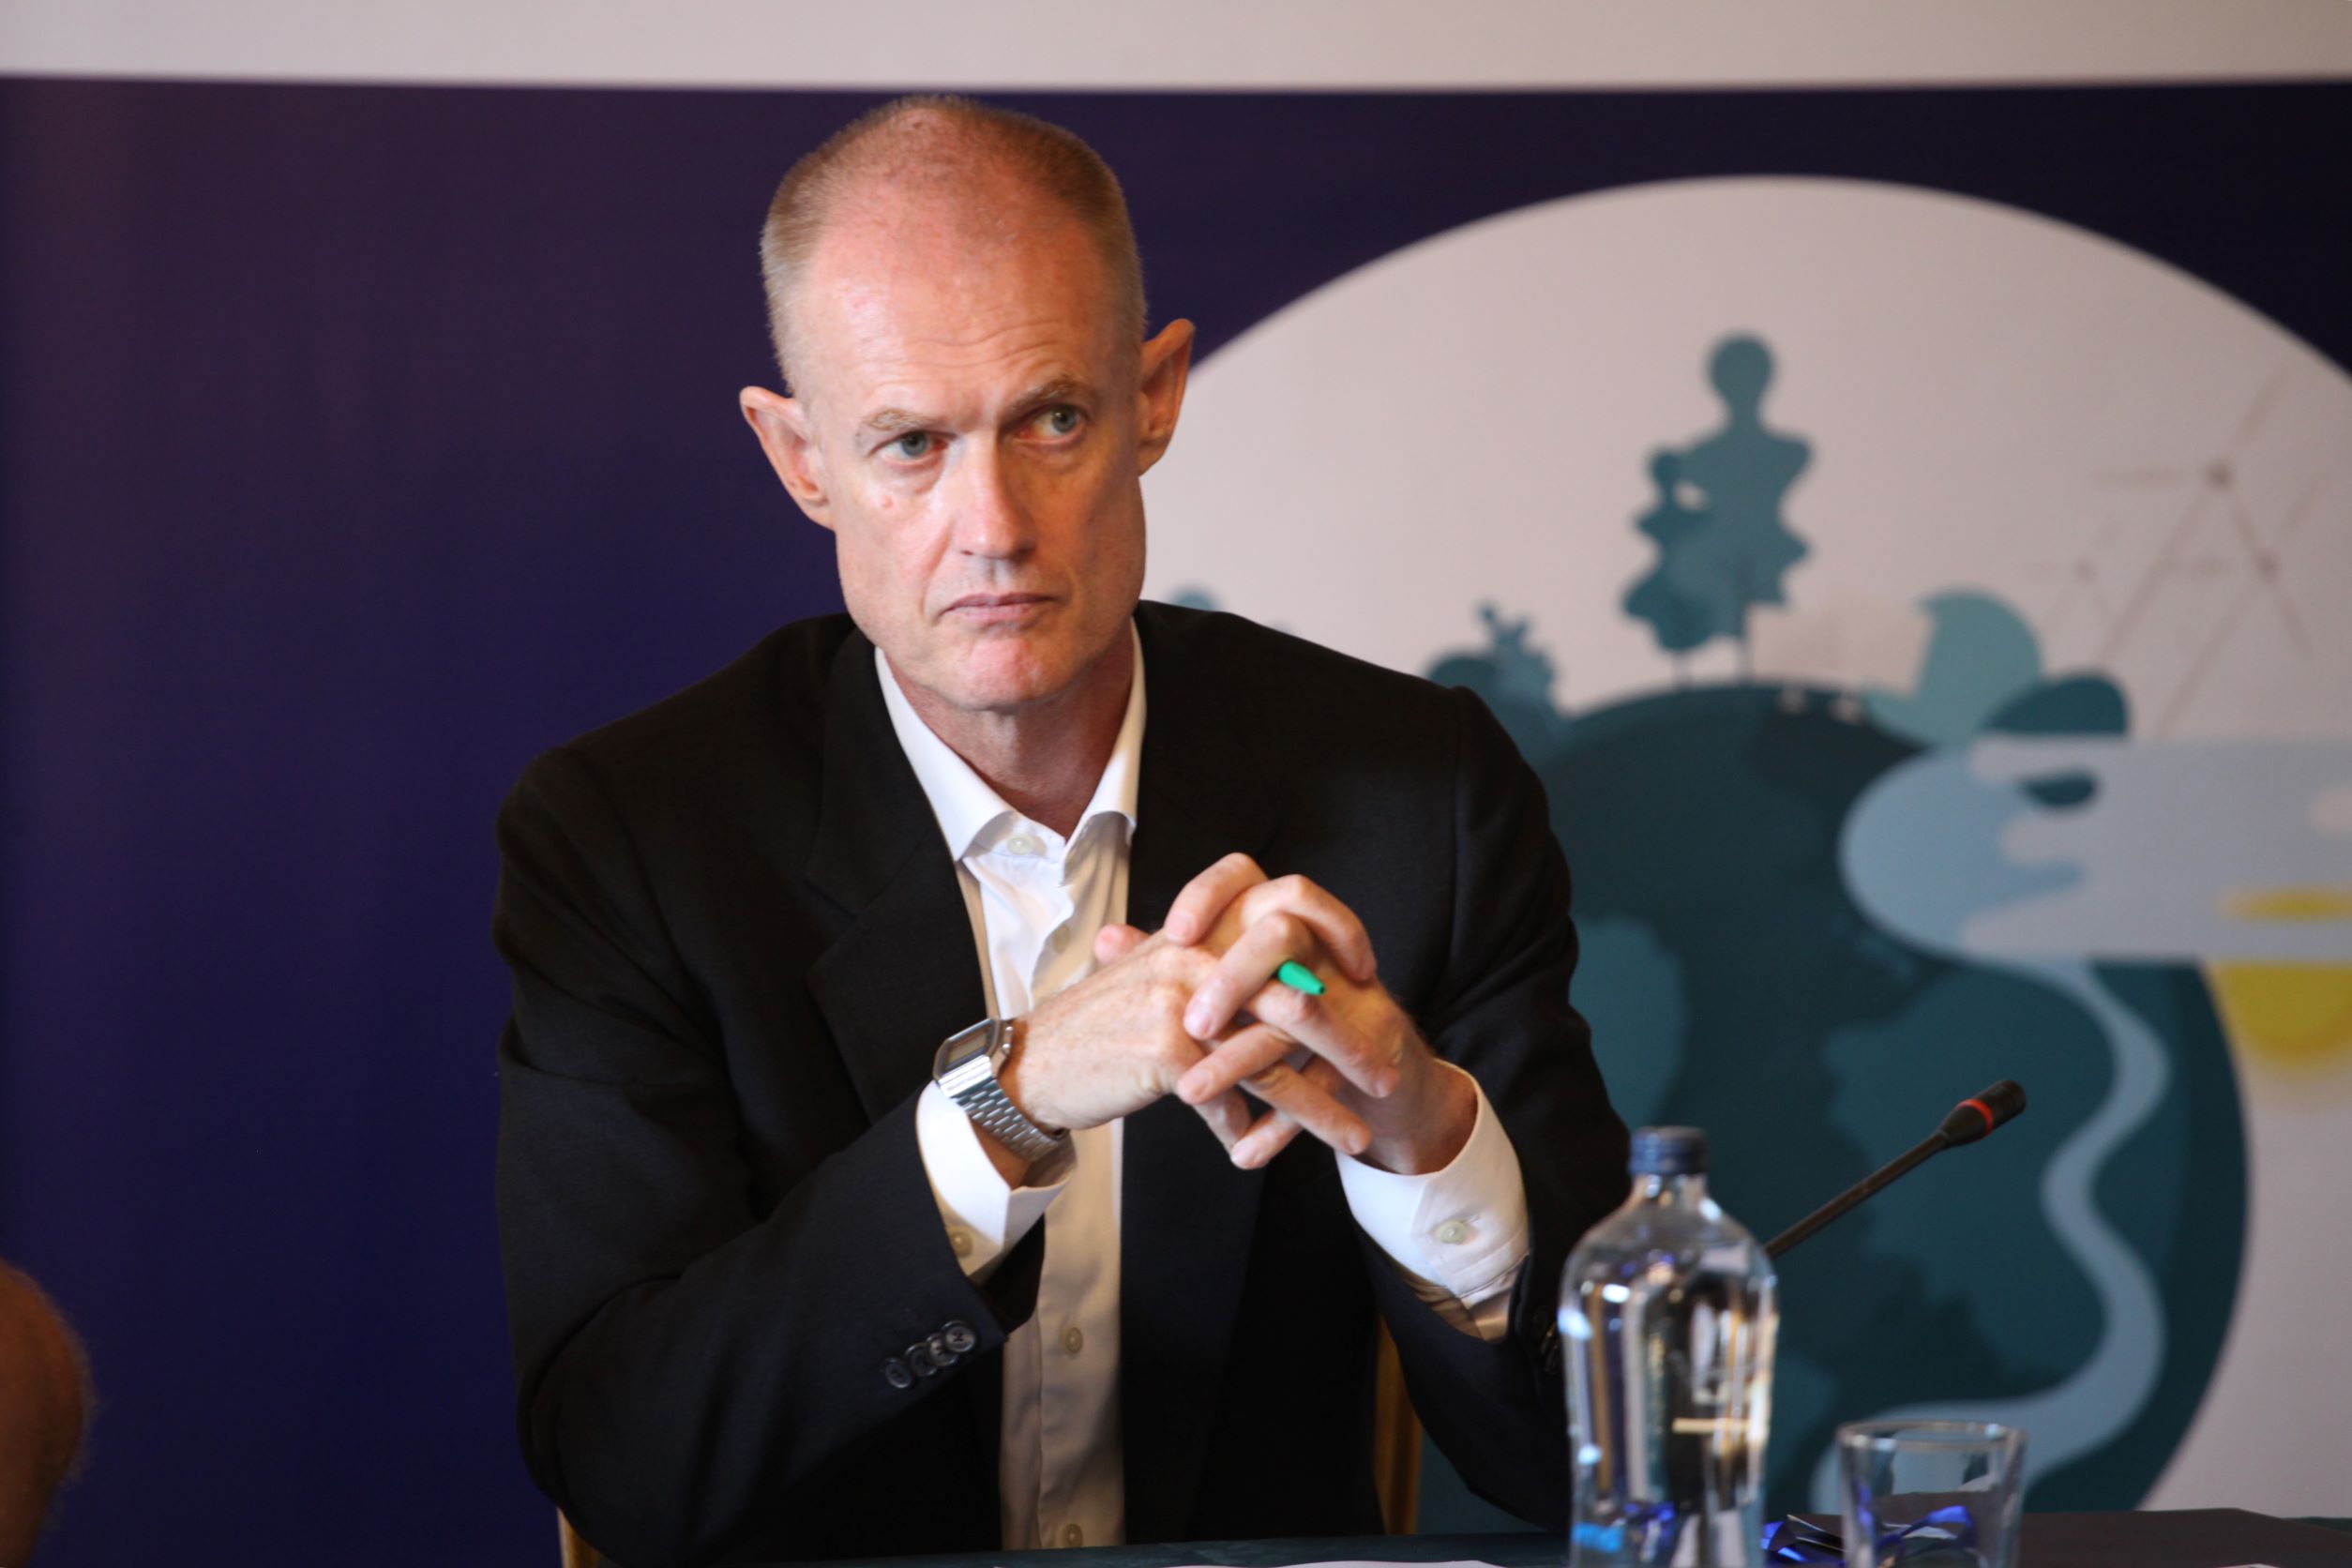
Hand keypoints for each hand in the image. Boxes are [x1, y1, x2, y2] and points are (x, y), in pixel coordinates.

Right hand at [990, 925, 1373, 1178]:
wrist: (1033, 1062)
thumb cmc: (1096, 1027)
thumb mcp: (1153, 978)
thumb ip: (1210, 972)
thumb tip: (1275, 982)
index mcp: (1198, 932)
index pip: (1284, 915)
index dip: (1334, 935)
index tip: (1365, 977)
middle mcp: (1196, 957)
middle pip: (1297, 995)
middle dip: (1349, 1043)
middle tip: (1386, 1077)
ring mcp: (1184, 1003)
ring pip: (1274, 1057)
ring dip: (1321, 1105)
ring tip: (1355, 1137)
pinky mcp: (1170, 1051)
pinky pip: (1231, 1098)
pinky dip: (1251, 1132)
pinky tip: (1257, 1154)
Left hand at [1161, 854, 1476, 1173]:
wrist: (1377, 1068)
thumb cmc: (1291, 1019)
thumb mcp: (1233, 986)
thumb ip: (1171, 961)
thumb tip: (1108, 938)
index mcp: (1277, 917)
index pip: (1243, 875)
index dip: (1209, 895)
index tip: (1174, 933)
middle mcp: (1318, 943)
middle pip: (1278, 933)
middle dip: (1231, 981)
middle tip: (1190, 1025)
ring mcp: (1350, 992)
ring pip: (1299, 1012)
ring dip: (1241, 1059)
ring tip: (1191, 1093)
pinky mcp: (1371, 1042)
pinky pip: (1324, 1078)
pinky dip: (1280, 1122)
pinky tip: (1246, 1151)